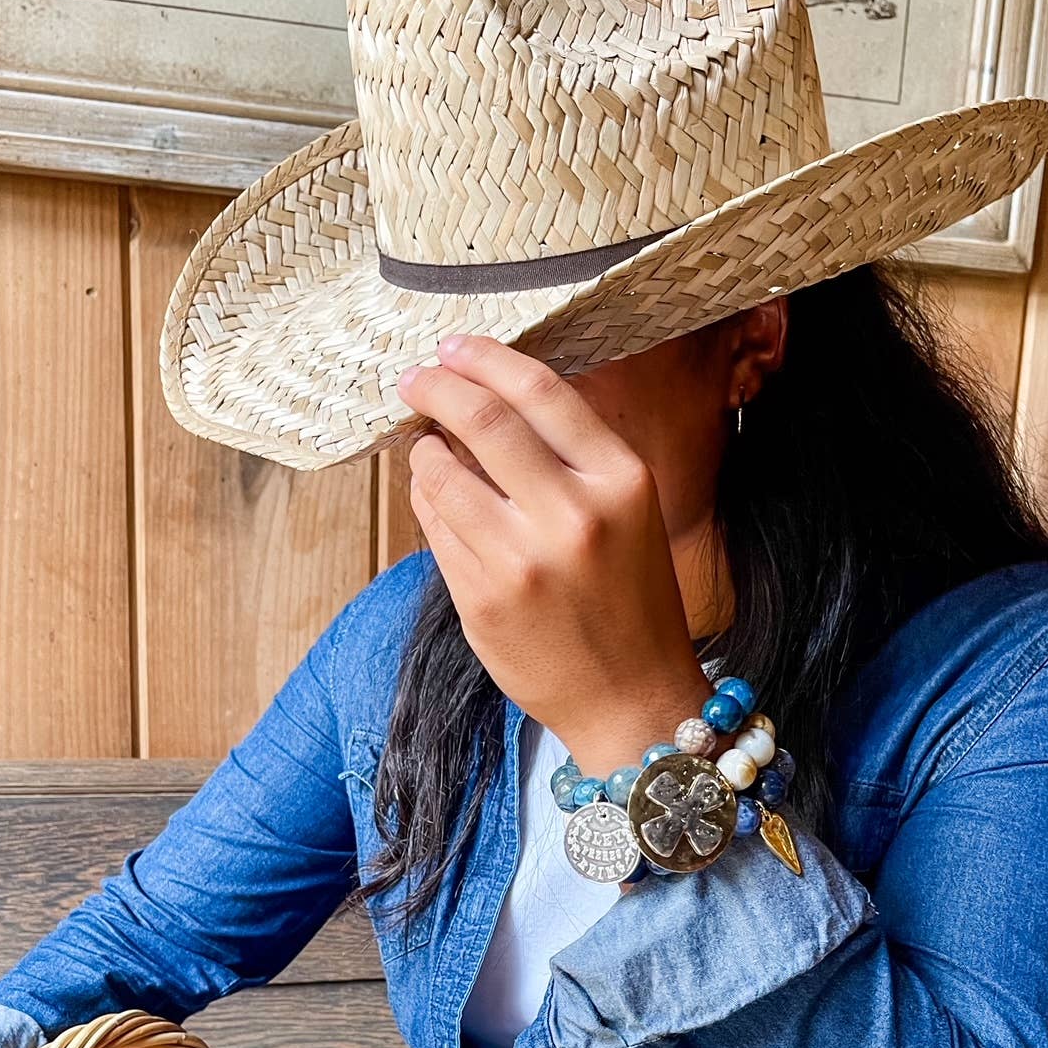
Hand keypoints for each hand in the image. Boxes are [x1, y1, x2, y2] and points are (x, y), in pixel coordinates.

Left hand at [397, 335, 709, 776]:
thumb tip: (489, 395)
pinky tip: (437, 500)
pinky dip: (427, 502)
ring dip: (425, 450)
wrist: (632, 700)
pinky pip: (435, 528)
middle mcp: (573, 514)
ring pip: (442, 473)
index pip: (538, 390)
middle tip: (415, 379)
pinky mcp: (483, 599)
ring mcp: (523, 560)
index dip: (485, 357)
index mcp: (621, 480)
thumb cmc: (631, 600)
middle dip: (435, 387)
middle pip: (480, 418)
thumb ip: (573, 456)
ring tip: (428, 449)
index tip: (453, 348)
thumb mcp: (630, 512)